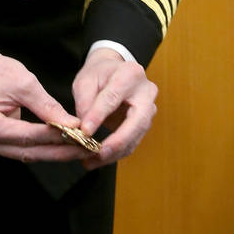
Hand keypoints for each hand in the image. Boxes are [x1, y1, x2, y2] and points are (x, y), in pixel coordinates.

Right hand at [0, 33, 90, 162]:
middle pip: (29, 150)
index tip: (82, 134)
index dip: (57, 136)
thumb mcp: (24, 84)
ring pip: (28, 153)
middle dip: (60, 149)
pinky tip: (64, 145)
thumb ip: (48, 108)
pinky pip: (23, 149)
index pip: (28, 135)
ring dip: (55, 151)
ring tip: (81, 147)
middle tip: (87, 147)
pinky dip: (43, 146)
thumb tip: (73, 125)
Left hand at [72, 47, 157, 169]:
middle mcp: (146, 92)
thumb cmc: (99, 75)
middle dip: (118, 141)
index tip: (84, 132)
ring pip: (136, 136)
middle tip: (99, 153)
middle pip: (137, 121)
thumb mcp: (86, 81)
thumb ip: (85, 102)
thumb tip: (85, 129)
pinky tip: (98, 160)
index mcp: (130, 74)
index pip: (113, 98)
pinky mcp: (145, 123)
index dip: (98, 116)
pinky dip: (116, 153)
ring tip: (91, 161)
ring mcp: (149, 109)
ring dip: (114, 153)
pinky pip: (132, 142)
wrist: (115, 72)